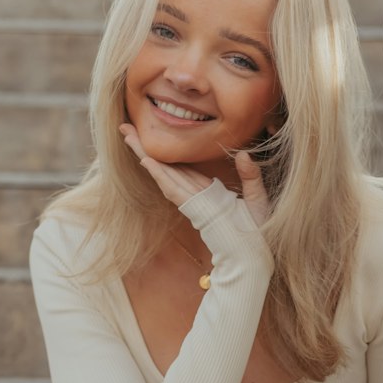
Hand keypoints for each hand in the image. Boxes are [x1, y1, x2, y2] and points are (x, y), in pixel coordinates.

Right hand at [120, 123, 271, 228]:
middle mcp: (195, 193)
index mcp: (207, 190)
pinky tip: (145, 159)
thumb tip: (244, 153)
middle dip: (144, 147)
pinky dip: (159, 174)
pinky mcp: (193, 207)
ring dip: (144, 154)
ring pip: (163, 173)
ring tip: (127, 135)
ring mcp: (192, 200)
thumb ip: (250, 176)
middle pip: (165, 166)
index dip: (165, 151)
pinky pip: (173, 188)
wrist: (253, 254)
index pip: (181, 166)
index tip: (150, 136)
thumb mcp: (257, 197)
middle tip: (125, 128)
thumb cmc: (257, 231)